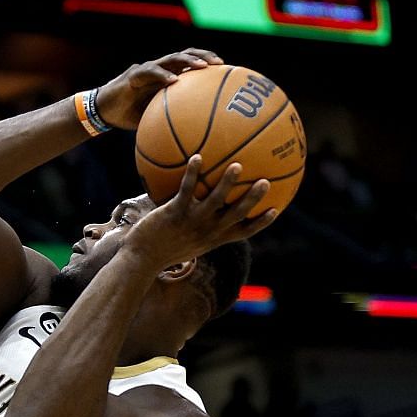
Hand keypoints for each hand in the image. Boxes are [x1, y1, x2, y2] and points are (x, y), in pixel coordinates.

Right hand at [93, 48, 222, 129]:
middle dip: (203, 56)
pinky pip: (150, 72)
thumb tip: (195, 139)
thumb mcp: (154, 118)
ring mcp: (145, 70)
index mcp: (165, 76)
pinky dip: (163, 75)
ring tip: (202, 67)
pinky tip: (174, 81)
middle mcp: (158, 69)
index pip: (189, 63)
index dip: (206, 62)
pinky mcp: (133, 75)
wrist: (102, 112)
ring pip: (170, 58)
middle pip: (184, 55)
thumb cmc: (129, 116)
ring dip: (188, 61)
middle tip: (220, 63)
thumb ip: (171, 120)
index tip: (225, 69)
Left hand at [121, 156, 274, 270]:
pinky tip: (197, 157)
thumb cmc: (163, 249)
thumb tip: (202, 209)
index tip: (275, 209)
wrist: (141, 259)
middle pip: (236, 214)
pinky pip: (187, 190)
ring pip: (215, 201)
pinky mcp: (174, 214)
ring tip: (236, 166)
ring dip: (227, 184)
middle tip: (265, 182)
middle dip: (253, 199)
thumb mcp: (186, 242)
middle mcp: (207, 232)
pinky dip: (192, 174)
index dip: (260, 222)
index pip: (243, 232)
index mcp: (214, 239)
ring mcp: (192, 222)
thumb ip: (198, 228)